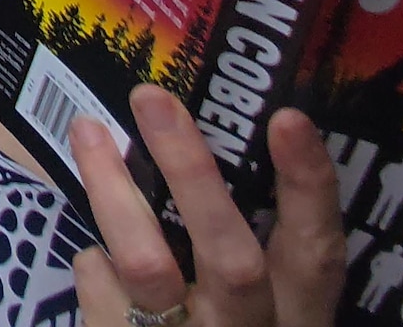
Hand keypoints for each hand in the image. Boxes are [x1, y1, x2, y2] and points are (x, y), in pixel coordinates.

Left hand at [67, 86, 341, 326]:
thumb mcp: (250, 315)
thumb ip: (231, 256)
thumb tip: (188, 167)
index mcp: (295, 320)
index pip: (316, 251)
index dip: (307, 186)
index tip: (285, 117)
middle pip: (229, 255)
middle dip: (191, 172)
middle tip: (152, 98)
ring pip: (148, 266)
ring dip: (113, 191)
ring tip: (85, 130)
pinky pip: (103, 298)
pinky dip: (93, 266)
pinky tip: (92, 256)